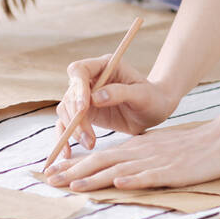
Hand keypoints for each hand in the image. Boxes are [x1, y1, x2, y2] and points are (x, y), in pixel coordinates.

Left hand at [44, 119, 219, 191]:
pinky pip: (150, 175)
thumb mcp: (156, 149)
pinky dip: (133, 179)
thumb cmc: (189, 147)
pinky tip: (119, 183)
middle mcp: (140, 151)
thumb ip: (135, 157)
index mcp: (135, 146)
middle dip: (74, 171)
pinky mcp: (173, 170)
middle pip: (101, 161)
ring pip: (120, 168)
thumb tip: (114, 169)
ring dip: (95, 176)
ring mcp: (156, 161)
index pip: (99, 155)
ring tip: (74, 184)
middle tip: (50, 180)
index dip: (74, 163)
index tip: (53, 171)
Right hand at [50, 53, 178, 160]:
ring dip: (73, 129)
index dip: (78, 88)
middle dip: (76, 117)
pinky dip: (64, 137)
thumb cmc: (152, 98)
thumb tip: (95, 98)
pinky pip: (67, 124)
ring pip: (66, 111)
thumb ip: (120, 93)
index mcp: (104, 66)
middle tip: (89, 137)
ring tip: (90, 144)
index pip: (79, 70)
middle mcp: (90, 80)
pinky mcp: (84, 114)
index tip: (84, 109)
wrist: (154, 110)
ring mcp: (85, 97)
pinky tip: (67, 152)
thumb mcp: (142, 94)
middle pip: (70, 94)